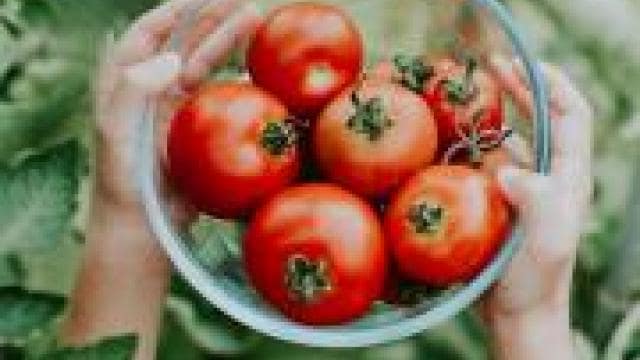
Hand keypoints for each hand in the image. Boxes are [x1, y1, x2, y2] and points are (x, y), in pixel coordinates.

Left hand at [64, 2, 259, 358]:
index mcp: (128, 84)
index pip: (147, 37)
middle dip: (210, 20)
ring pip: (206, 65)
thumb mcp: (115, 133)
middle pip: (184, 44)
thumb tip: (170, 56)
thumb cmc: (124, 182)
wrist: (144, 228)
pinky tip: (256, 66)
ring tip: (255, 18)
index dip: (171, 14)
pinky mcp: (201, 130)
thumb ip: (132, 89)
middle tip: (242, 3)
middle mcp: (153, 91)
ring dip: (228, 42)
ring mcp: (179, 110)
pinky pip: (222, 96)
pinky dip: (239, 78)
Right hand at [481, 59, 592, 358]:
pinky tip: (455, 140)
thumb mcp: (546, 243)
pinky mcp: (502, 202)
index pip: (572, 116)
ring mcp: (525, 189)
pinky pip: (490, 163)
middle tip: (489, 66)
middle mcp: (550, 177)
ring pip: (514, 138)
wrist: (517, 314)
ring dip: (494, 113)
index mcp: (568, 178)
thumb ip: (540, 203)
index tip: (524, 64)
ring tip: (466, 98)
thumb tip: (509, 168)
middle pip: (542, 118)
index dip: (552, 84)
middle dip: (520, 87)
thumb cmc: (535, 282)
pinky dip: (475, 145)